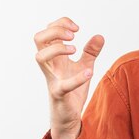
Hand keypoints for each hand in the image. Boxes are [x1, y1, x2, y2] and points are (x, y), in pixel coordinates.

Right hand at [34, 17, 104, 138]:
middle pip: (38, 39)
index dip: (60, 23)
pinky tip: (89, 73)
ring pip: (40, 57)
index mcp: (54, 57)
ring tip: (74, 50)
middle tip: (73, 36)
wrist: (69, 115)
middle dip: (55, 31)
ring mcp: (52, 79)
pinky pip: (63, 85)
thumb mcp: (85, 66)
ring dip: (57, 48)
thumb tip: (100, 36)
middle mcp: (50, 65)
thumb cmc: (73, 89)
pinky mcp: (59, 94)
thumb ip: (91, 52)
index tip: (77, 28)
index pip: (47, 31)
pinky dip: (77, 78)